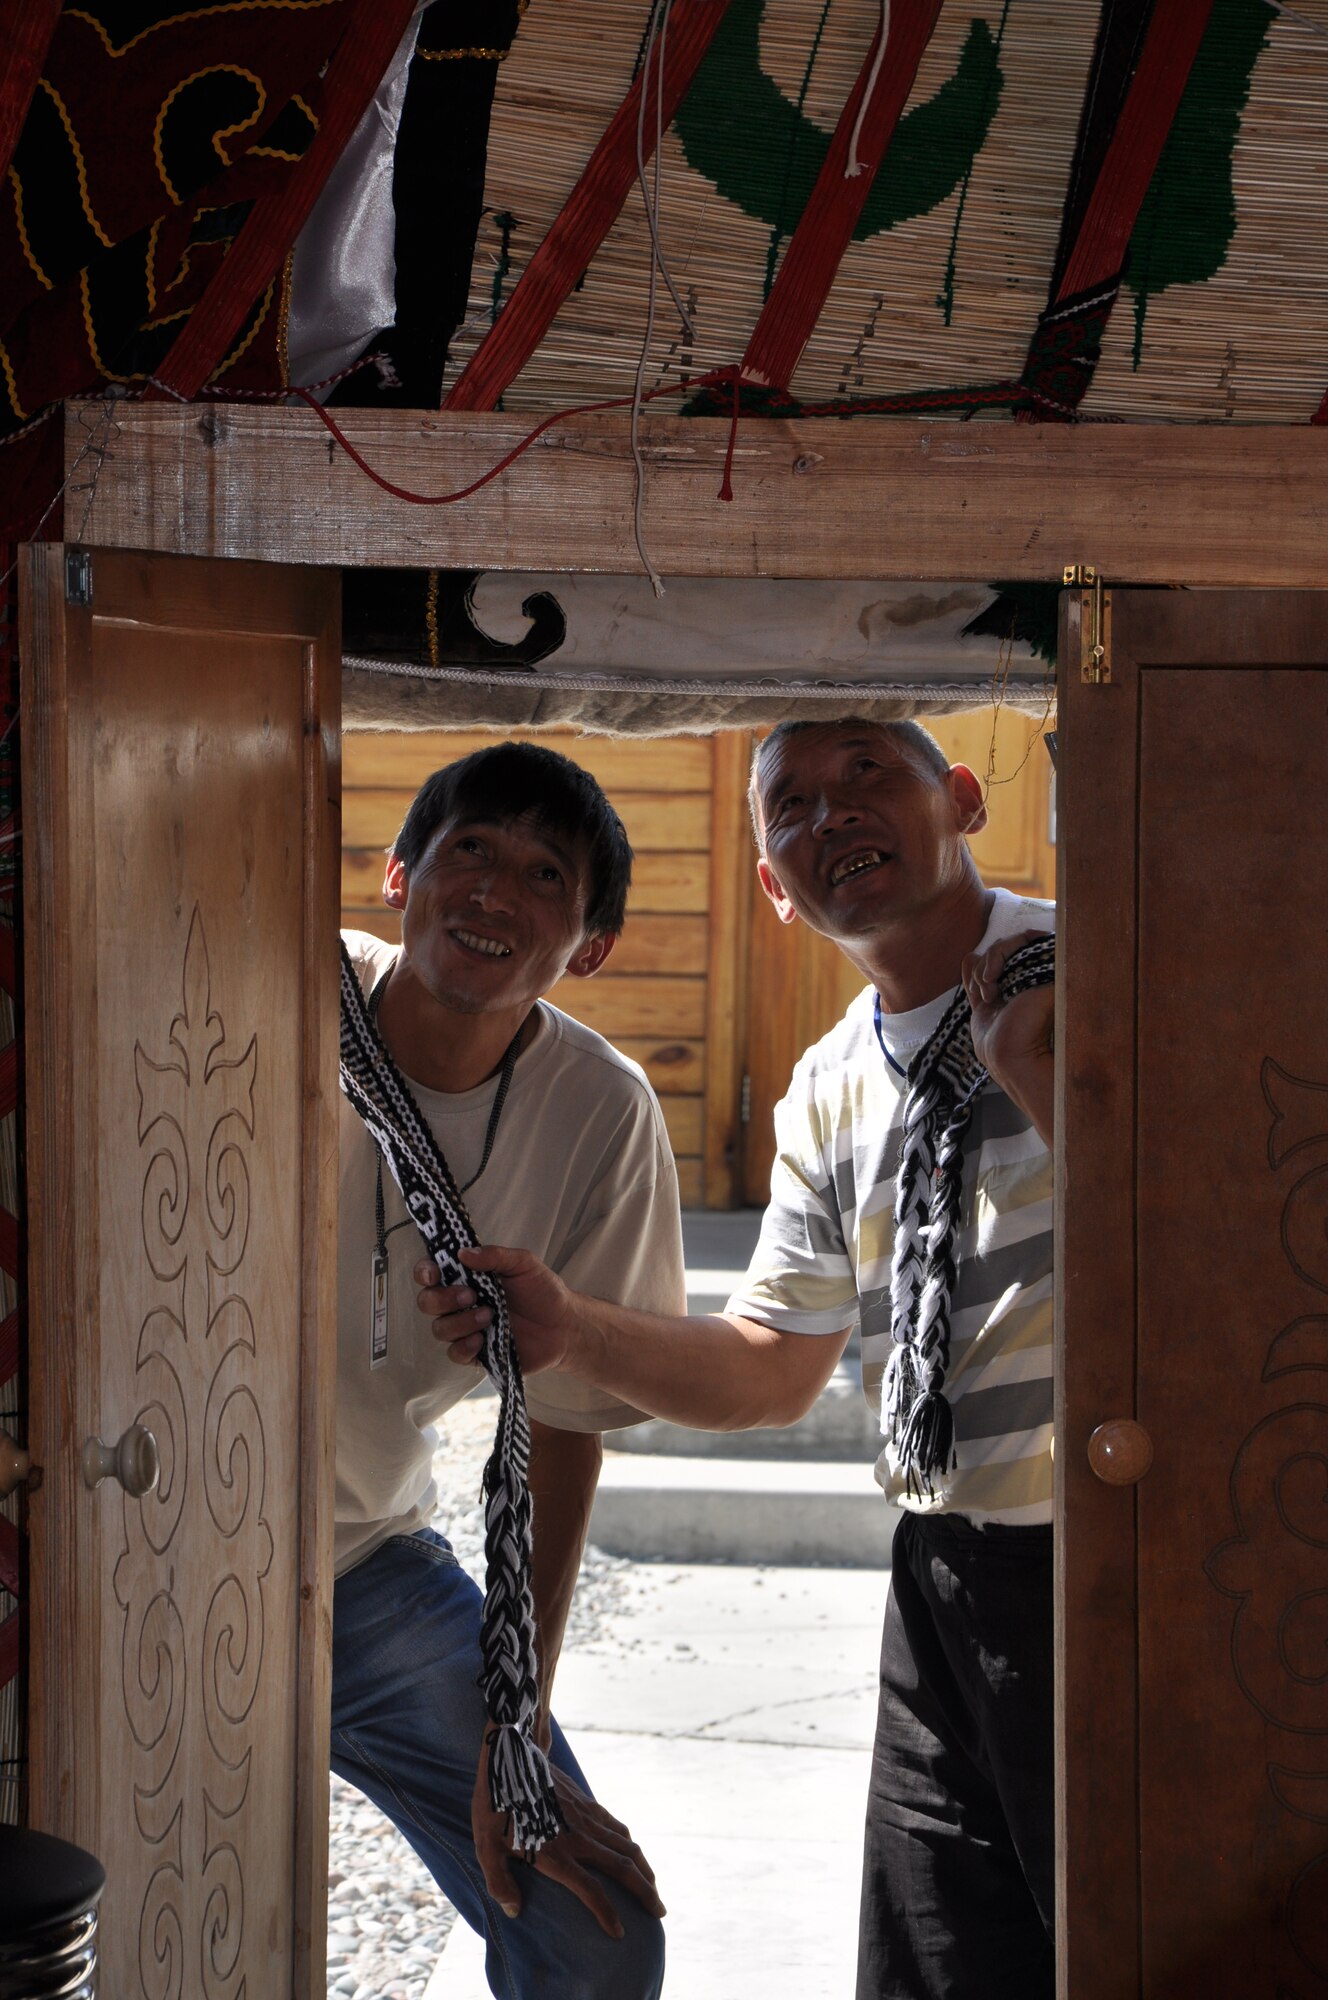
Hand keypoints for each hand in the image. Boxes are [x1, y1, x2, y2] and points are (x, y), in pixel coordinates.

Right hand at [415, 1244, 577, 1373]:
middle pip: (427, 1302)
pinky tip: (482, 1339)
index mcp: (467, 1278)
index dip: (424, 1272)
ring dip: (460, 1322)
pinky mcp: (477, 1354)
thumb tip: (462, 1253)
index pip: (431, 1273)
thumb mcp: (524, 1264)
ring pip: (439, 1329)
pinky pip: (455, 1354)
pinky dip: (464, 1346)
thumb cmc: (543, 1290)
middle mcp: (461, 1304)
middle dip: (442, 1298)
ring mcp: (467, 1329)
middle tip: (471, 1295)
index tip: (435, 1273)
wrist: (564, 1325)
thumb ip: (495, 1256)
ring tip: (489, 1316)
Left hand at [470, 1739, 664, 1935]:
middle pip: (622, 1868)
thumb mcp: (485, 1848)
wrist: (510, 1755)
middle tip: (659, 1911)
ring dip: (645, 1868)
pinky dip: (630, 1844)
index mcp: (556, 1853)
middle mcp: (578, 1837)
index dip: (607, 1913)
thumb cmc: (493, 1804)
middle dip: (645, 1892)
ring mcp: (585, 1817)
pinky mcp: (585, 1802)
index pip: (591, 1891)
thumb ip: (499, 1882)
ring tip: (654, 1887)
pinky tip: (632, 1852)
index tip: (619, 1932)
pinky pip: (616, 1826)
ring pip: (627, 1846)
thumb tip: (514, 1911)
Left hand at [961, 928, 1053, 1093]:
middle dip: (982, 969)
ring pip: (1008, 943)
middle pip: (1002, 947)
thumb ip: (978, 980)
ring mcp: (1043, 967)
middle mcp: (1035, 972)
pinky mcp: (1048, 964)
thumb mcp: (983, 1006)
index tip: (979, 992)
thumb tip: (970, 955)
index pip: (1000, 955)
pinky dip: (996, 957)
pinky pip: (1020, 940)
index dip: (983, 968)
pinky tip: (992, 981)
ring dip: (987, 967)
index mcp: (1022, 981)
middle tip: (985, 995)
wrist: (1010, 1054)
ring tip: (990, 993)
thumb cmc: (998, 1040)